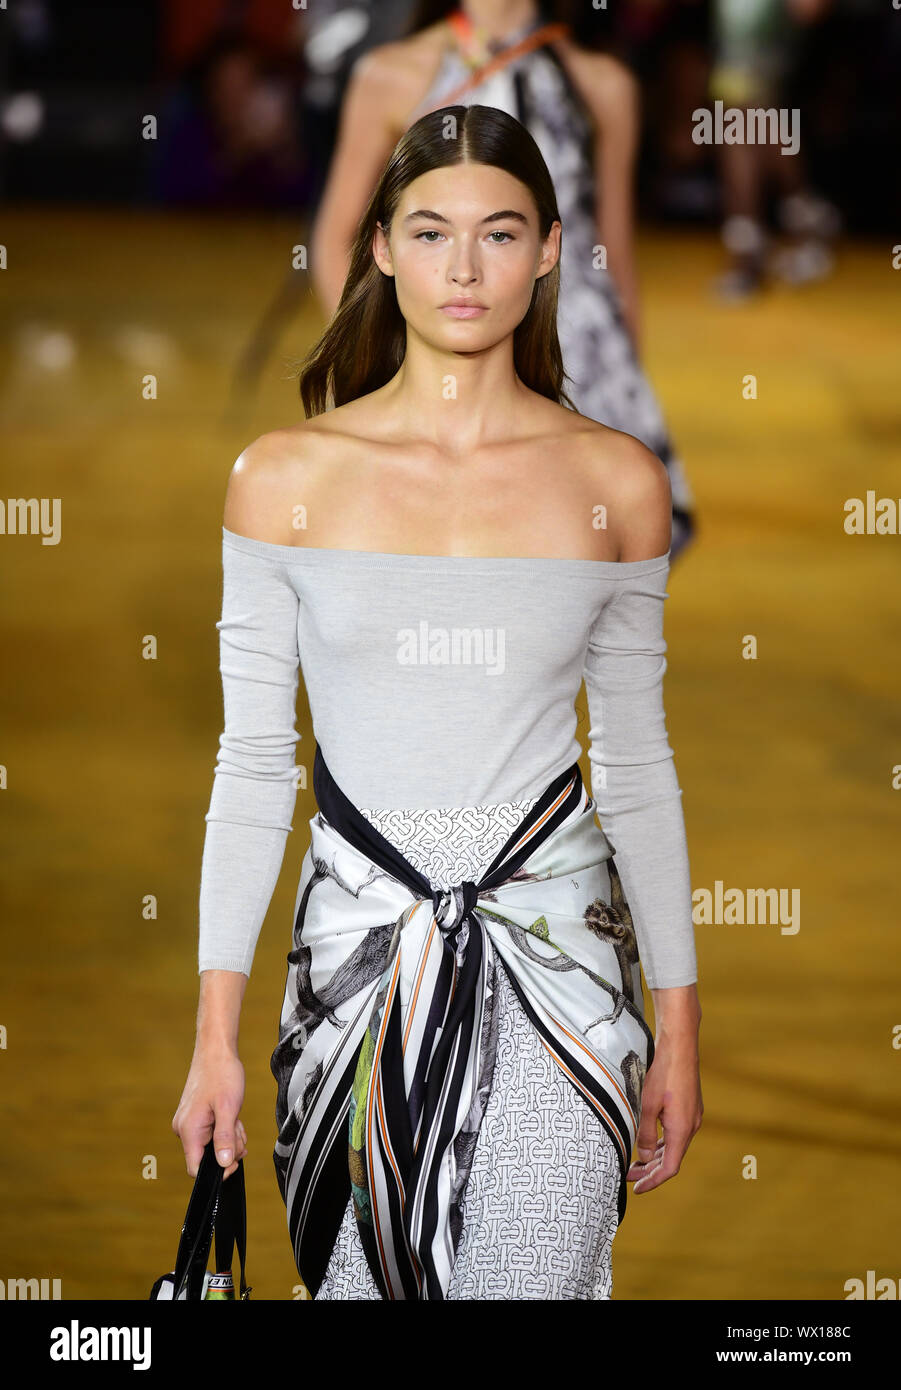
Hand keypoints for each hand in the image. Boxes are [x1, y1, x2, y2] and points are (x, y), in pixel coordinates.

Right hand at [171, 1045, 248, 1180]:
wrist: (216, 1050)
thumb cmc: (222, 1074)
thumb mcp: (229, 1108)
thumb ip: (225, 1138)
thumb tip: (224, 1164)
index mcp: (189, 1130)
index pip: (195, 1168)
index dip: (217, 1171)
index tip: (235, 1162)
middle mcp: (184, 1129)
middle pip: (207, 1157)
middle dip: (229, 1148)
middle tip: (238, 1128)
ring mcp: (189, 1122)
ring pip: (212, 1145)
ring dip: (229, 1137)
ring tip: (235, 1117)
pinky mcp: (195, 1117)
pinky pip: (212, 1133)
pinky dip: (225, 1128)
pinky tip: (232, 1115)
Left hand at [626, 1025, 702, 1193]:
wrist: (680, 1045)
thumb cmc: (662, 1072)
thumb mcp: (647, 1104)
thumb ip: (644, 1133)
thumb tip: (641, 1157)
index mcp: (682, 1129)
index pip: (669, 1167)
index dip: (653, 1181)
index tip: (637, 1189)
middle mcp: (691, 1125)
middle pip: (671, 1158)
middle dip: (650, 1170)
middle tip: (629, 1176)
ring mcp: (692, 1115)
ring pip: (673, 1145)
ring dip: (655, 1156)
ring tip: (635, 1162)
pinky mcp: (689, 1106)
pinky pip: (676, 1133)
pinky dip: (661, 1142)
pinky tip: (648, 1141)